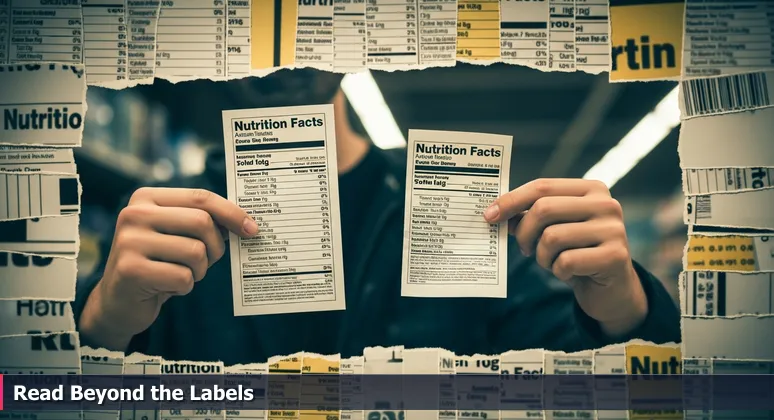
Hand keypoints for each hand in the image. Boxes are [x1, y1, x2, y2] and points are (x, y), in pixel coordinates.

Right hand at [79, 188, 258, 350]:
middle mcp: (134, 214)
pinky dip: (184, 286)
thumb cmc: (158, 263)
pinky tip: (166, 286)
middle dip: (215, 247)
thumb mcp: (176, 234)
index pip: (201, 197)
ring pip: (196, 252)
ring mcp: (129, 241)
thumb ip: (202, 222)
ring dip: (199, 270)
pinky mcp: (131, 270)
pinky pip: (183, 277)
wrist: (119, 301)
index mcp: (146, 198)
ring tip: (181, 273)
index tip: (252, 229)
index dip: (232, 213)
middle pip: (202, 222)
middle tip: (207, 261)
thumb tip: (247, 223)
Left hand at [483, 179, 646, 337]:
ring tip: (551, 261)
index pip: (542, 187)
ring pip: (552, 237)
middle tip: (523, 248)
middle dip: (524, 232)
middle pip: (544, 209)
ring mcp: (614, 229)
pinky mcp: (615, 256)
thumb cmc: (577, 253)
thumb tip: (495, 212)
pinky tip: (569, 272)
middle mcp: (606, 204)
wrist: (611, 289)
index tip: (489, 216)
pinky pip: (566, 261)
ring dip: (542, 256)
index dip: (511, 200)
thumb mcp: (553, 230)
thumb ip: (528, 217)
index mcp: (591, 189)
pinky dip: (558, 271)